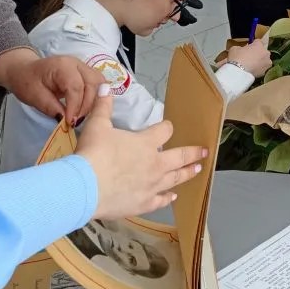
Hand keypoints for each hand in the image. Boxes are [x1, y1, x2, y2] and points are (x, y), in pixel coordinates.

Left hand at [0, 48, 103, 125]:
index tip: (69, 122)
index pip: (75, 86)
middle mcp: (77, 63)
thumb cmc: (27, 82)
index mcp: (61, 66)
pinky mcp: (86, 73)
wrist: (24, 71)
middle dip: (86, 105)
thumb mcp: (34, 97)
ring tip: (81, 115)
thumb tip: (67, 120)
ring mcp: (83, 67)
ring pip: (99, 83)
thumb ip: (51, 107)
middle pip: (92, 83)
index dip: (75, 106)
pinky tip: (87, 108)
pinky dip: (95, 97)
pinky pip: (97, 84)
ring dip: (94, 101)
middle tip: (75, 121)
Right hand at [75, 89, 207, 218]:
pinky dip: (168, 198)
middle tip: (205, 152)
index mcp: (146, 142)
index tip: (168, 127)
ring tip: (197, 170)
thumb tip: (105, 85)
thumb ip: (103, 106)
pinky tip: (172, 197)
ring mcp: (152, 185)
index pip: (164, 130)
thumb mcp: (97, 126)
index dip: (167, 127)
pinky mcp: (144, 203)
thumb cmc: (93, 154)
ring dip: (187, 173)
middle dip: (193, 153)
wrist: (85, 187)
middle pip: (180, 156)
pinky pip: (160, 201)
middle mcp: (155, 164)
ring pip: (175, 179)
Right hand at [227, 37, 271, 77]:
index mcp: (259, 45)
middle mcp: (266, 53)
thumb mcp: (234, 49)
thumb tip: (241, 50)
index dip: (253, 44)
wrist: (239, 72)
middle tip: (249, 57)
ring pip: (264, 60)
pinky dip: (258, 69)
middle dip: (257, 53)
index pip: (258, 41)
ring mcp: (267, 63)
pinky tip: (251, 70)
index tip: (249, 47)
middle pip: (263, 51)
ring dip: (260, 61)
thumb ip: (241, 48)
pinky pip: (262, 68)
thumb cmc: (237, 58)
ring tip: (251, 65)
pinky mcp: (265, 72)